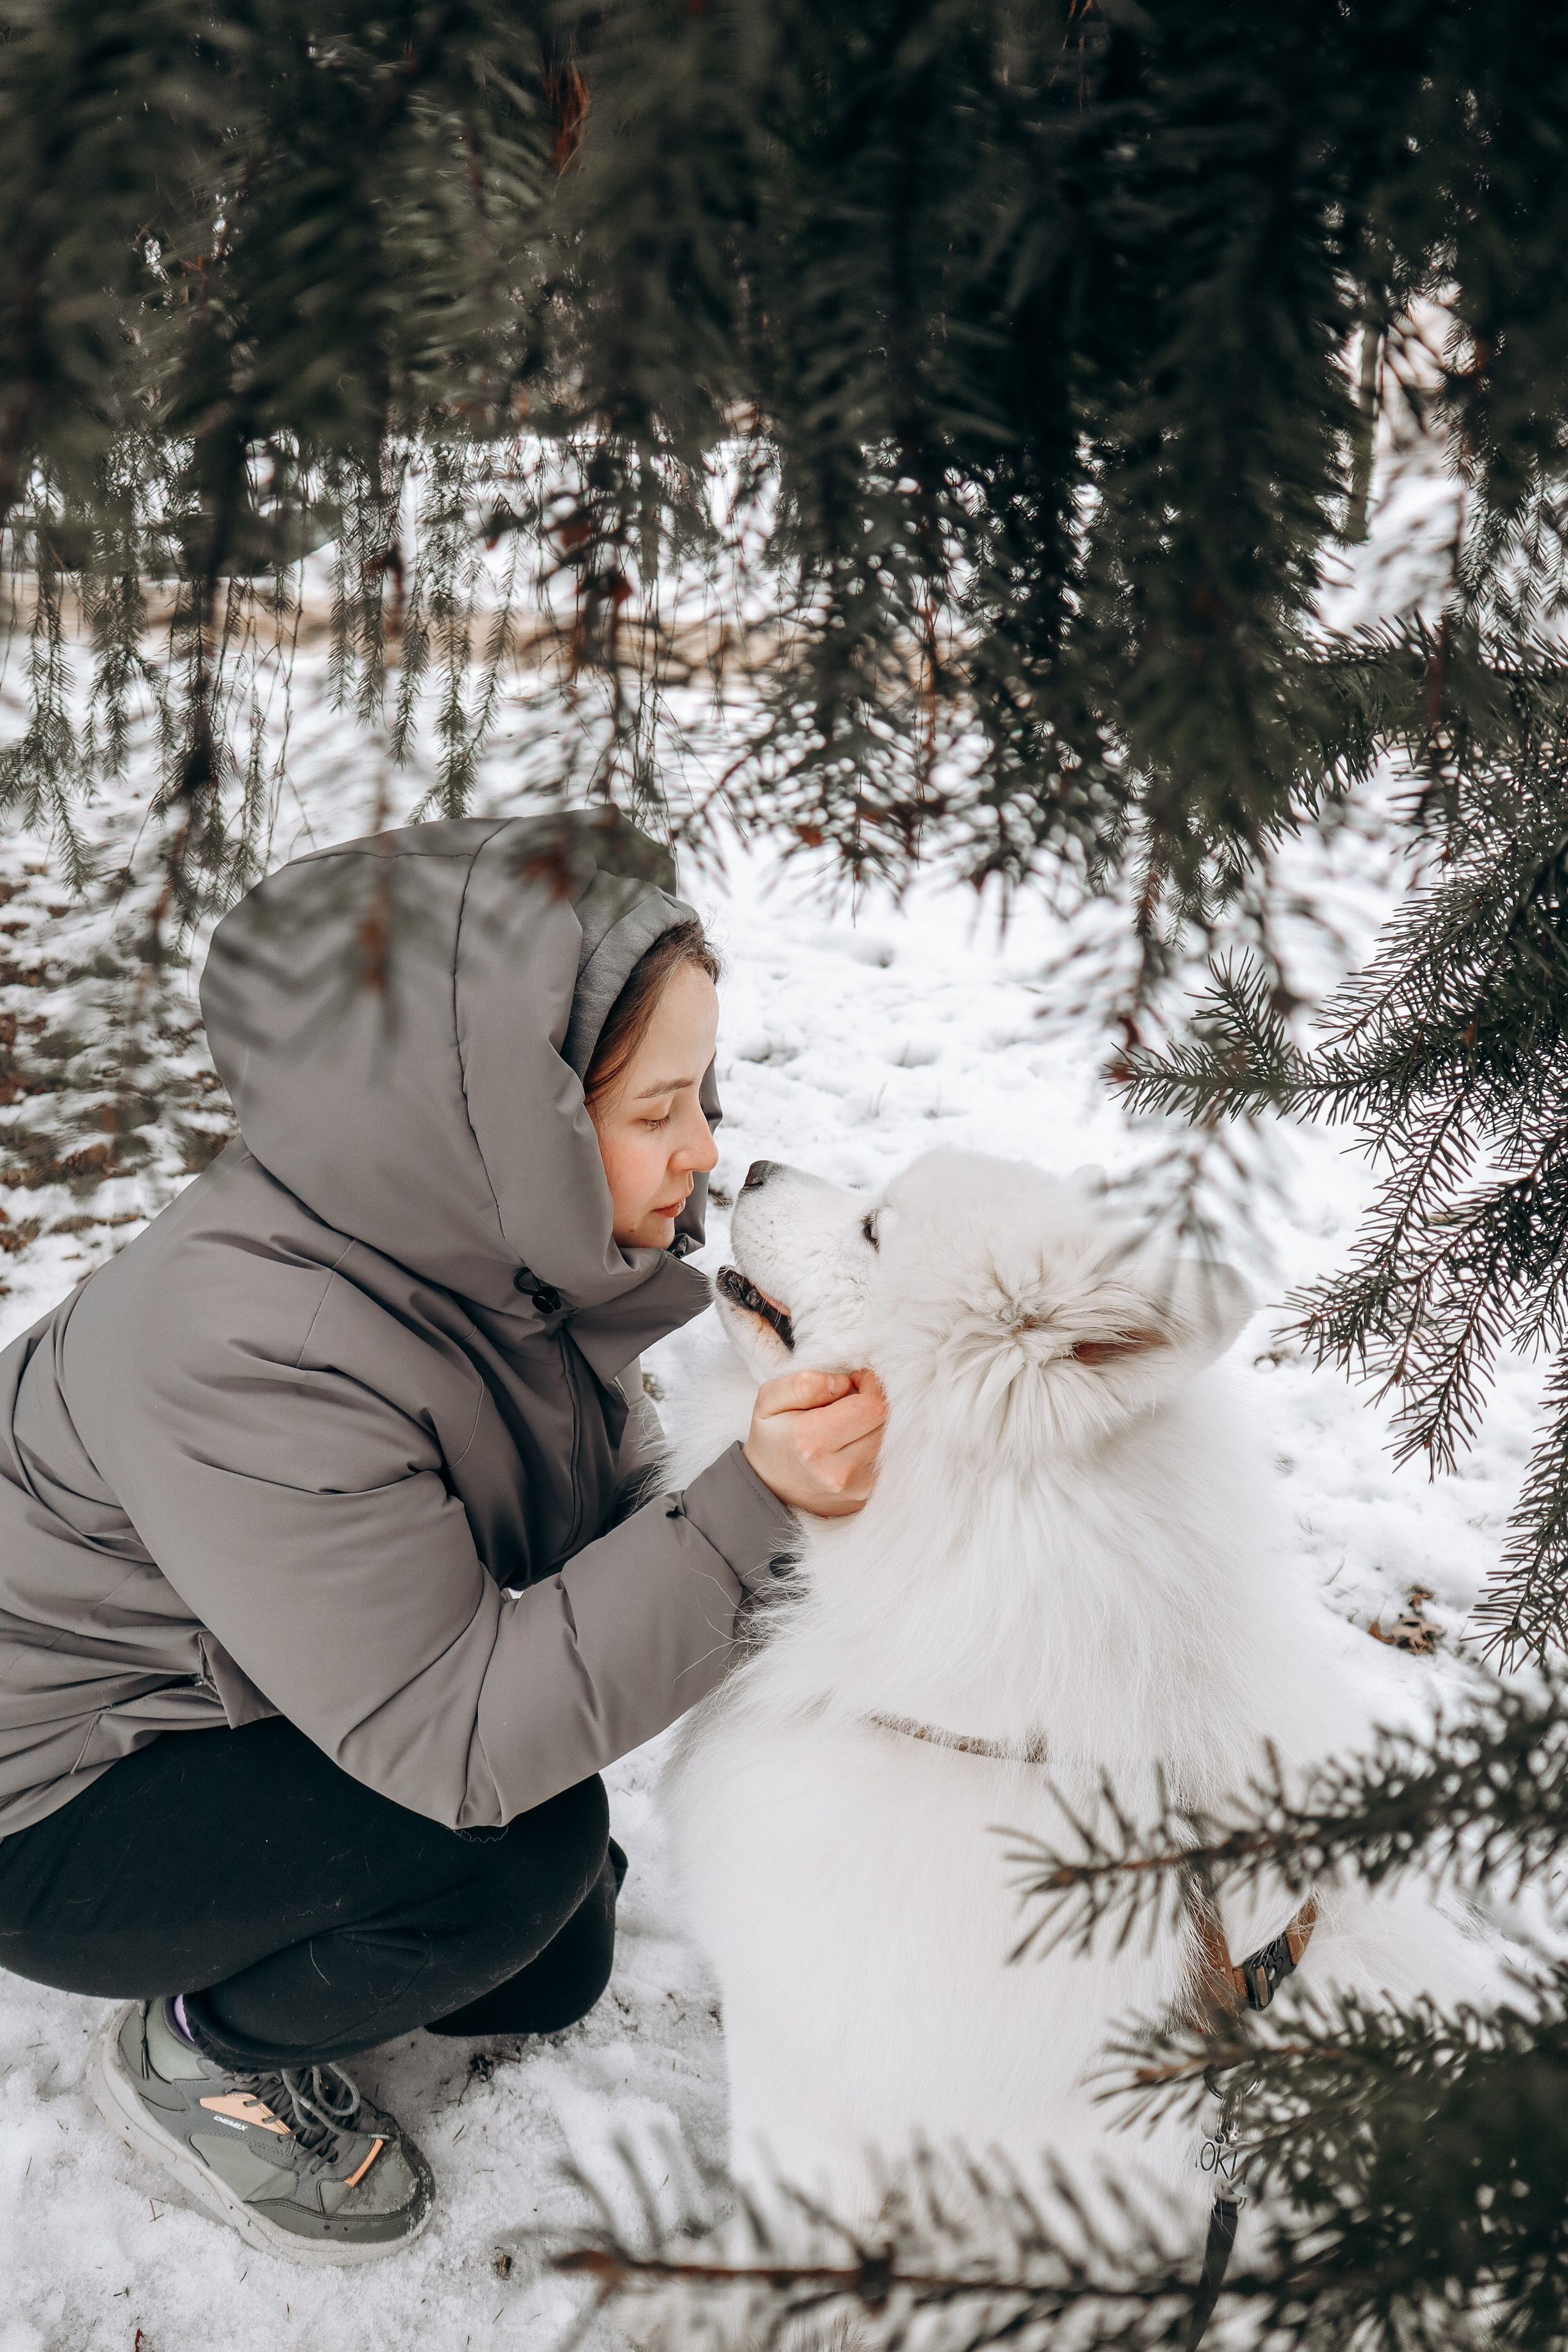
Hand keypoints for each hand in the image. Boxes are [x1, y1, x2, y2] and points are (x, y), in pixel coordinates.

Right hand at [743, 1367, 886, 1517]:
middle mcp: (839, 1470)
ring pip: (895, 1440)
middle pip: (888, 1422)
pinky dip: (880, 1443)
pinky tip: (858, 1440)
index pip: (873, 1406)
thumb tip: (843, 1382)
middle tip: (855, 1399)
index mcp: (812, 1441)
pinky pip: (892, 1460)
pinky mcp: (869, 1496)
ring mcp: (858, 1488)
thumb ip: (802, 1384)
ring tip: (854, 1421)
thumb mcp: (769, 1402)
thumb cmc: (773, 1439)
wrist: (771, 1491)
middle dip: (876, 1402)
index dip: (871, 1385)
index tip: (855, 1380)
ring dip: (880, 1423)